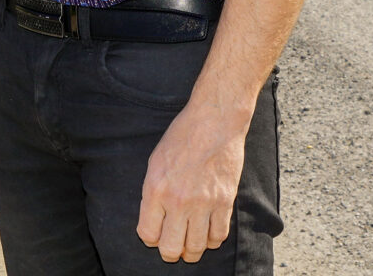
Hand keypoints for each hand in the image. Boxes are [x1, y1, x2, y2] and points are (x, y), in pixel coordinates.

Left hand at [136, 104, 247, 262]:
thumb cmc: (183, 136)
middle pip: (171, 248)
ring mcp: (203, 203)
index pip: (148, 235)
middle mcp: (178, 200)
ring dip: (192, 250)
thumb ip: (152, 194)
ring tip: (190, 243)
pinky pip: (219, 235)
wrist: (215, 120)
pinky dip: (212, 239)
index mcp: (156, 189)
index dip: (151, 238)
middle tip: (173, 246)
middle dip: (170, 252)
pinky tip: (208, 231)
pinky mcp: (225, 201)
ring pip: (196, 248)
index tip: (156, 233)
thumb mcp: (156, 161)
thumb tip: (154, 221)